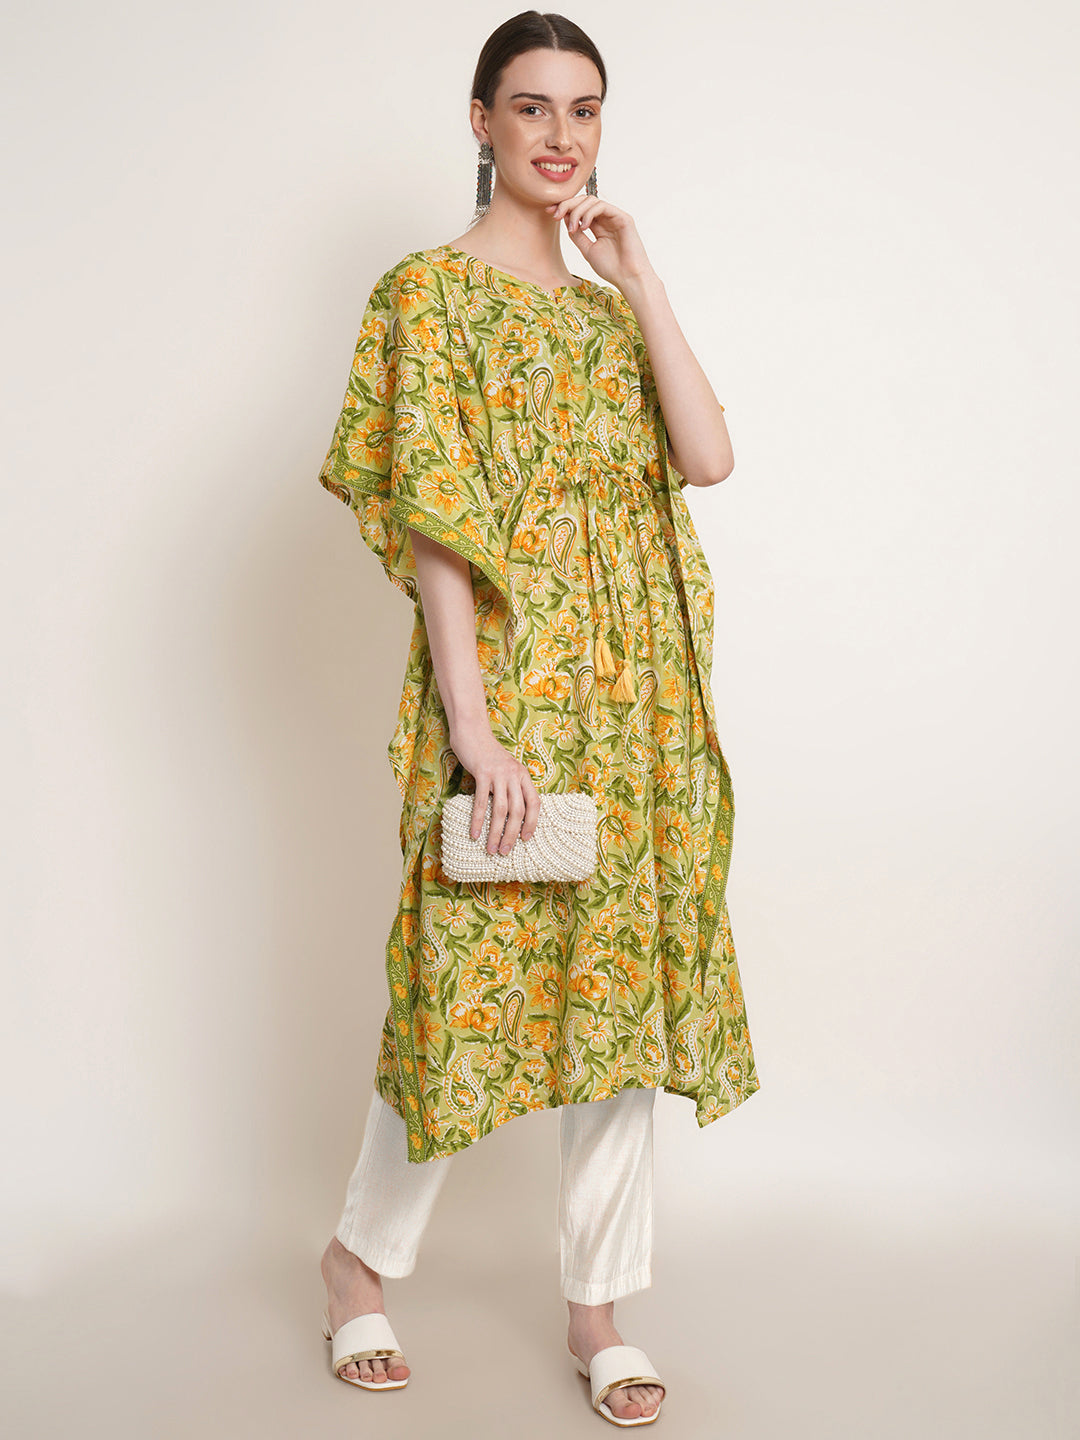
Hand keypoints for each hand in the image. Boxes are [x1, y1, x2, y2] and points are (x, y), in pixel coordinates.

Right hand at [449, 722, 540, 855]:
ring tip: (491, 848)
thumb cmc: (488, 755)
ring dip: (496, 832)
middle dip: (512, 834)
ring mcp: (499, 774)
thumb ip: (510, 787)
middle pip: (518, 810)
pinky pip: (481, 801)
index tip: (525, 839)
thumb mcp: (506, 770)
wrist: (472, 733)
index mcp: (523, 775)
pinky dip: (478, 819)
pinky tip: (474, 833)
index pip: (535, 803)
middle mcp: (515, 775)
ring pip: (501, 809)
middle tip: (505, 851)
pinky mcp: (483, 773)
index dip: (532, 823)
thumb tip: (510, 816)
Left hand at [545, 195, 655, 290]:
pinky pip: (602, 206)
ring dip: (577, 211)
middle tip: (555, 214)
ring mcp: (615, 217)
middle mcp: (606, 218)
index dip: (564, 208)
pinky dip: (589, 213)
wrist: (628, 278)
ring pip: (591, 201)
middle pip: (584, 201)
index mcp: (598, 226)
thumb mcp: (587, 250)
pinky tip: (584, 226)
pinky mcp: (623, 217)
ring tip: (573, 228)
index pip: (580, 209)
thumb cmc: (611, 268)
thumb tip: (565, 220)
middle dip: (567, 205)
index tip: (549, 212)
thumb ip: (577, 235)